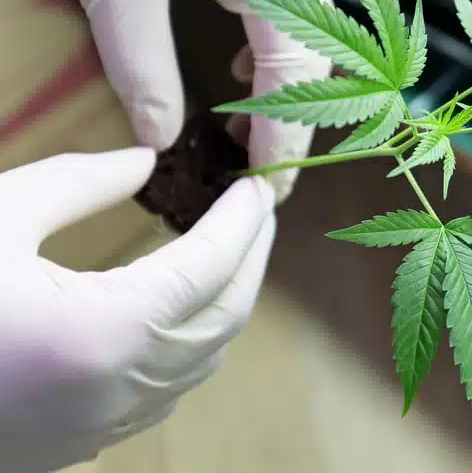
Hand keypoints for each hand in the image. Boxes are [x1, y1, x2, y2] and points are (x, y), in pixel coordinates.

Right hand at [0, 148, 275, 471]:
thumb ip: (79, 185)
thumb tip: (145, 162)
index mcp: (105, 331)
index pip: (210, 266)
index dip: (243, 221)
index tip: (260, 184)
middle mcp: (120, 388)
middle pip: (224, 316)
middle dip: (251, 258)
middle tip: (257, 210)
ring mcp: (104, 425)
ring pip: (204, 359)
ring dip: (227, 301)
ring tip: (230, 249)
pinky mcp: (83, 443)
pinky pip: (170, 389)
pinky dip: (194, 343)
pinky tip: (182, 309)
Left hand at [1, 0, 332, 201]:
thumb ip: (142, 68)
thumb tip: (161, 142)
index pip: (297, 63)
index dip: (286, 131)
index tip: (268, 188)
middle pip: (315, 51)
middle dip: (295, 117)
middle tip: (266, 180)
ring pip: (304, 32)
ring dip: (285, 88)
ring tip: (256, 140)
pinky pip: (282, 8)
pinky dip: (269, 52)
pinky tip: (240, 75)